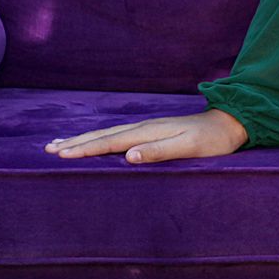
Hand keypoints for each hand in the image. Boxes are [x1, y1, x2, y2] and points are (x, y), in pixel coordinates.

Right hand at [44, 107, 248, 163]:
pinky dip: (100, 138)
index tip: (61, 154)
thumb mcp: (189, 148)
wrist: (230, 122)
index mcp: (148, 132)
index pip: (110, 142)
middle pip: (103, 135)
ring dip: (84, 139)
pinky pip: (118, 135)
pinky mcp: (152, 131)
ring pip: (108, 134)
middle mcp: (144, 127)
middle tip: (48, 148)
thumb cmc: (212, 140)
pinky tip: (96, 141)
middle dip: (75, 142)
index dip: (85, 149)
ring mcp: (147, 128)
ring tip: (61, 143)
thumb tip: (129, 156)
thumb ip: (160, 151)